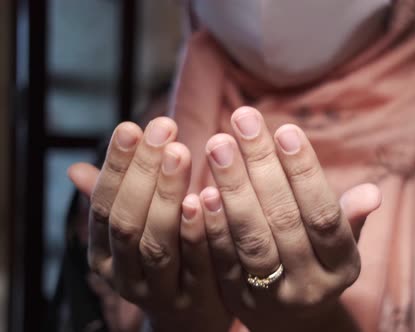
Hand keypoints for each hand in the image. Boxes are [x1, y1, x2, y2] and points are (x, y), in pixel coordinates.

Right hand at [68, 117, 230, 331]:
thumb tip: (75, 169)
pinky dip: (199, 231)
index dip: (116, 167)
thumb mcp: (133, 234)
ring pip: (158, 243)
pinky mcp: (198, 300)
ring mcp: (161, 291)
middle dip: (142, 173)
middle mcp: (126, 276)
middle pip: (128, 223)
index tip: (132, 126)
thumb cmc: (164, 262)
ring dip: (167, 195)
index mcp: (104, 255)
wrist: (192, 321)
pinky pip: (198, 264)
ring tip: (180, 153)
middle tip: (164, 129)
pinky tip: (206, 197)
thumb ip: (114, 201)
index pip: (104, 207)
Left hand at [198, 107, 381, 330]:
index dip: (305, 172)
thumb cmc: (319, 262)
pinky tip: (199, 192)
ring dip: (233, 189)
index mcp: (343, 265)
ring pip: (252, 239)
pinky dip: (212, 225)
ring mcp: (273, 295)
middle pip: (284, 220)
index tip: (284, 129)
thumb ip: (350, 217)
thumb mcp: (342, 245)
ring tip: (217, 145)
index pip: (325, 215)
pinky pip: (223, 260)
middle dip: (261, 166)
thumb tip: (373, 193)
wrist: (292, 322)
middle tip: (241, 119)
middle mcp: (310, 284)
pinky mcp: (238, 299)